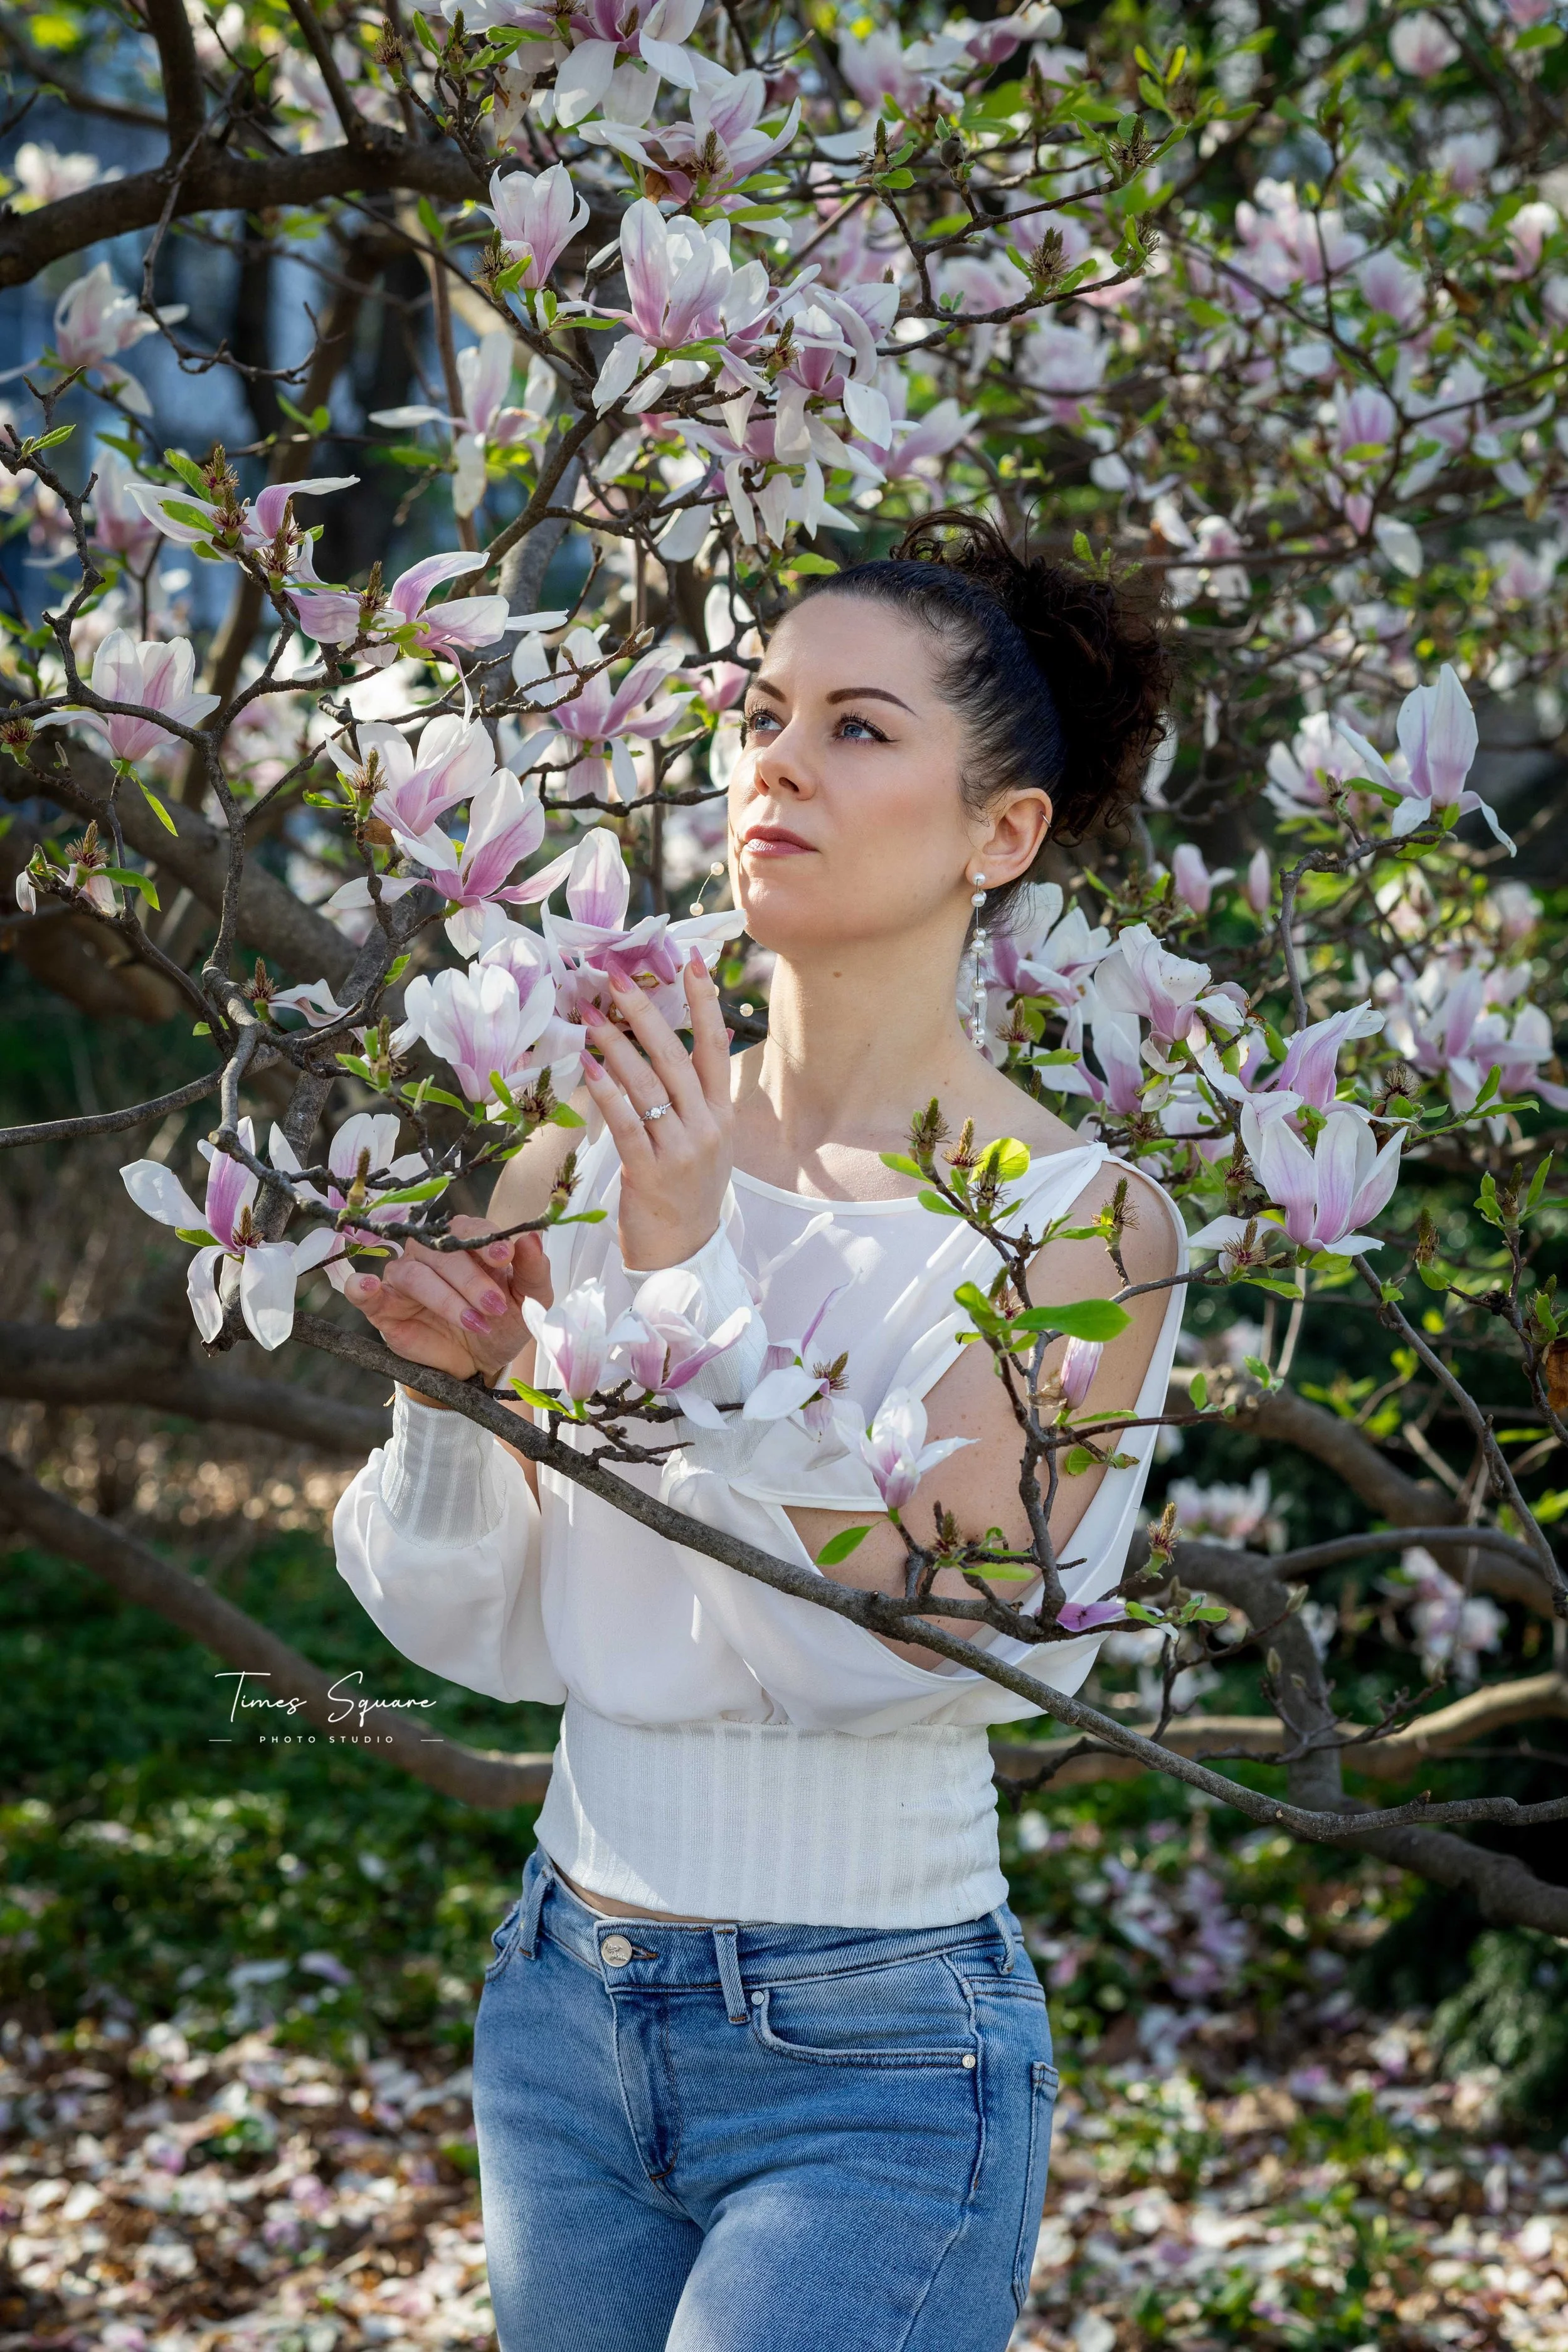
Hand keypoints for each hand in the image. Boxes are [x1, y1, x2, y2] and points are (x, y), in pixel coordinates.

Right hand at [341, 1213, 551, 1393]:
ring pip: (415, 1273)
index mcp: (466, 1243)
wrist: (480, 1364)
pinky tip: (369, 1286)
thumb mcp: (529, 1300)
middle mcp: (430, 1253)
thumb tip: (533, 1237)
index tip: (505, 1257)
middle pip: (442, 1251)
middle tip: (495, 1306)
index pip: (469, 1228)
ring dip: (445, 1298)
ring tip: (474, 1322)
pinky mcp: (383, 1305)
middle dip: (472, 1279)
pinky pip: (362, 1290)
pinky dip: (362, 1285)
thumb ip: (534, 1270)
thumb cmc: (503, 1323)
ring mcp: (404, 1277)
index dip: (486, 1241)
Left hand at [579, 952, 731, 1271]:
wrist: (682, 1256)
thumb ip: (692, 1103)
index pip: (716, 1046)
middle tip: (615, 975)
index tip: (689, 961)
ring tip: (588, 1013)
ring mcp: (682, 1150)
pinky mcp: (650, 1172)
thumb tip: (662, 1054)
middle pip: (676, 1055)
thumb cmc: (686, 1195)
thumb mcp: (704, 1145)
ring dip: (615, 1042)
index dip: (704, 1002)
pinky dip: (605, 1090)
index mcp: (722, 1115)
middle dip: (644, 1010)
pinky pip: (625, 1121)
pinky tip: (586, 1064)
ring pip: (647, 1083)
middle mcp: (707, 1127)